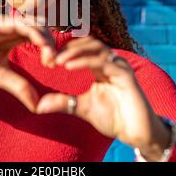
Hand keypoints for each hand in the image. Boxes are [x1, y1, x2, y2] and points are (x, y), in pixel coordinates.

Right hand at [0, 15, 56, 111]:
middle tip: (56, 62)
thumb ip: (19, 87)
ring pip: (34, 24)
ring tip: (51, 57)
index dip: (50, 49)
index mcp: (13, 39)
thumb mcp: (0, 78)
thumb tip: (37, 105)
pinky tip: (41, 46)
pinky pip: (20, 23)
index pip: (39, 38)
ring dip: (46, 39)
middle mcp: (11, 30)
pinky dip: (34, 32)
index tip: (55, 65)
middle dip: (53, 44)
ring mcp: (4, 25)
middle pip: (41, 29)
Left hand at [35, 36, 170, 160]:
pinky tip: (68, 66)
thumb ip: (63, 103)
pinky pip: (102, 62)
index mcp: (102, 66)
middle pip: (89, 42)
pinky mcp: (126, 75)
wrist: (136, 133)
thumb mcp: (82, 108)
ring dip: (74, 51)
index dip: (65, 50)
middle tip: (49, 56)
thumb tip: (39, 106)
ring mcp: (119, 67)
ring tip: (57, 60)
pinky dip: (84, 61)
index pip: (83, 47)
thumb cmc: (113, 118)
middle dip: (68, 47)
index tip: (46, 59)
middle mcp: (112, 62)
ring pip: (96, 47)